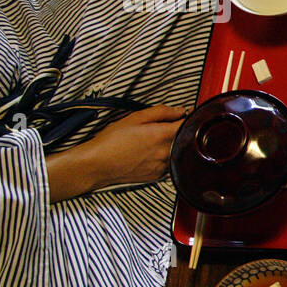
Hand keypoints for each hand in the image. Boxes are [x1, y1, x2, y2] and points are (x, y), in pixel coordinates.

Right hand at [46, 105, 186, 200]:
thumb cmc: (111, 141)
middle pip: (183, 138)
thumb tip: (179, 110)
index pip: (187, 124)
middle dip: (177, 131)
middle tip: (162, 127)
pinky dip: (162, 156)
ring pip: (176, 151)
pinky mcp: (158, 176)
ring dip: (169, 145)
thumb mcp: (134, 118)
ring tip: (150, 141)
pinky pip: (167, 163)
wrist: (97, 165)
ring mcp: (163, 166)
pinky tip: (147, 153)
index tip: (187, 114)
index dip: (189, 118)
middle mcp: (166, 152)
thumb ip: (161, 112)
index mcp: (162, 135)